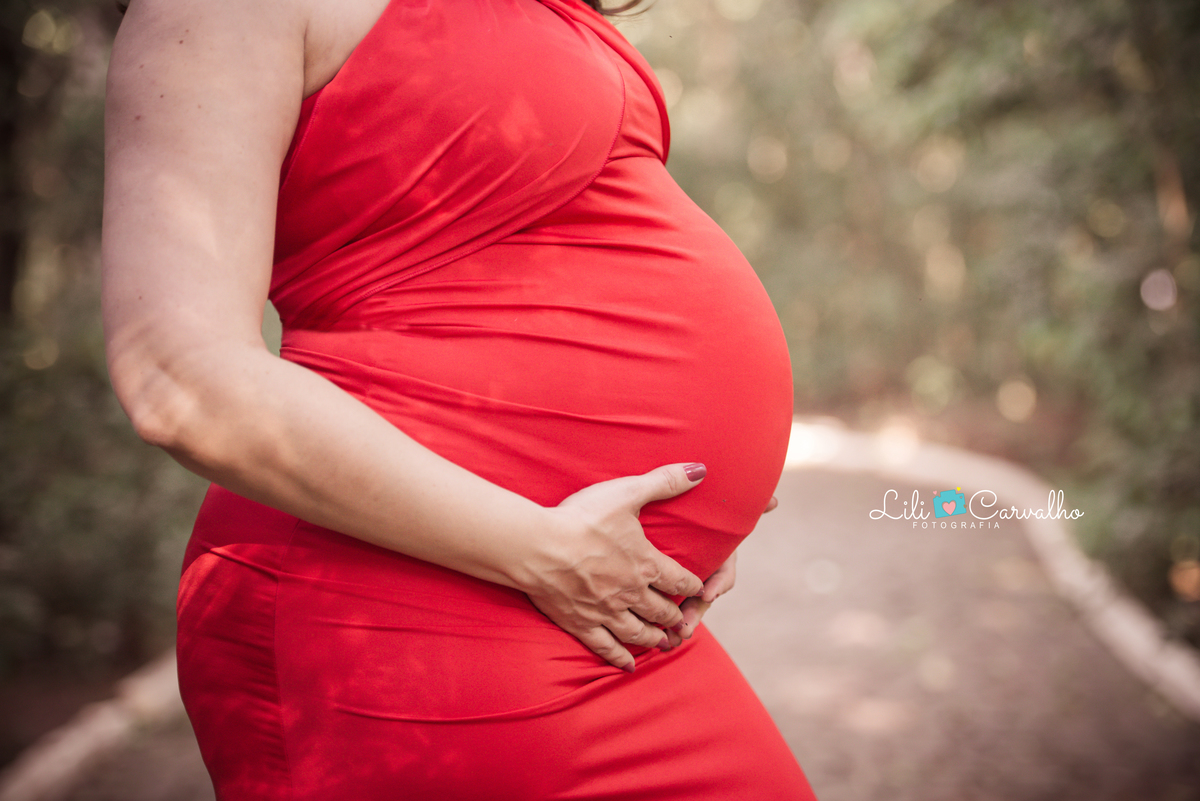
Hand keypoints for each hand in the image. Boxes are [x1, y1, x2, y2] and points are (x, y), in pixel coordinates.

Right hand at [522, 463, 707, 671]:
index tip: (700, 589)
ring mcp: (606, 612)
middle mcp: (631, 594)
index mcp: (646, 564)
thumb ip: (665, 482)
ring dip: (655, 639)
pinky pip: (606, 647)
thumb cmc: (582, 517)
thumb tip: (701, 470)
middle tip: (684, 624)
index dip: (693, 586)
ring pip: (639, 633)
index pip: (680, 580)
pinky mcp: (581, 624)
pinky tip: (629, 665)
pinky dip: (620, 657)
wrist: (538, 547)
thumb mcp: (626, 493)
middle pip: (662, 612)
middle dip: (675, 618)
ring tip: (665, 644)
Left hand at [662, 494, 776, 647]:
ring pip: (687, 610)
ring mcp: (690, 588)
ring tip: (670, 641)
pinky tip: (659, 642)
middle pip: (702, 600)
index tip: (708, 594)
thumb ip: (748, 508)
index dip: (717, 585)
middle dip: (695, 614)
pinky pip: (671, 611)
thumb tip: (774, 501)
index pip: (723, 576)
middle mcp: (706, 577)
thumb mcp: (723, 515)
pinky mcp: (671, 592)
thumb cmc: (707, 520)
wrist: (682, 525)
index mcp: (719, 561)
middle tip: (685, 628)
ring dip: (680, 626)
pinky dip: (667, 626)